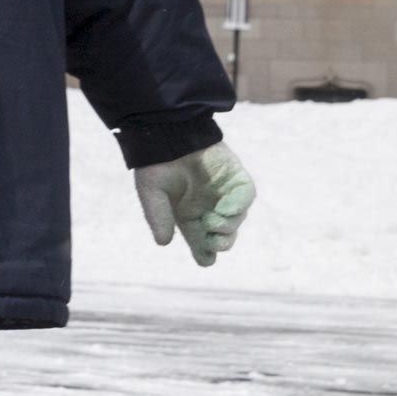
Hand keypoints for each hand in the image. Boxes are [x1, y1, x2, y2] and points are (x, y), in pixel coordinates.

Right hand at [131, 143, 253, 265]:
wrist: (167, 134)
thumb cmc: (155, 165)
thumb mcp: (151, 194)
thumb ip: (158, 217)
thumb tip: (164, 243)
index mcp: (188, 216)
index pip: (201, 242)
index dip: (205, 253)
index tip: (206, 261)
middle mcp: (209, 207)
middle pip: (223, 235)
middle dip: (220, 243)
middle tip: (213, 244)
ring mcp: (225, 193)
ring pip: (236, 219)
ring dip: (228, 226)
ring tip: (213, 223)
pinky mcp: (236, 177)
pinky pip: (245, 196)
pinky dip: (238, 206)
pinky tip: (224, 209)